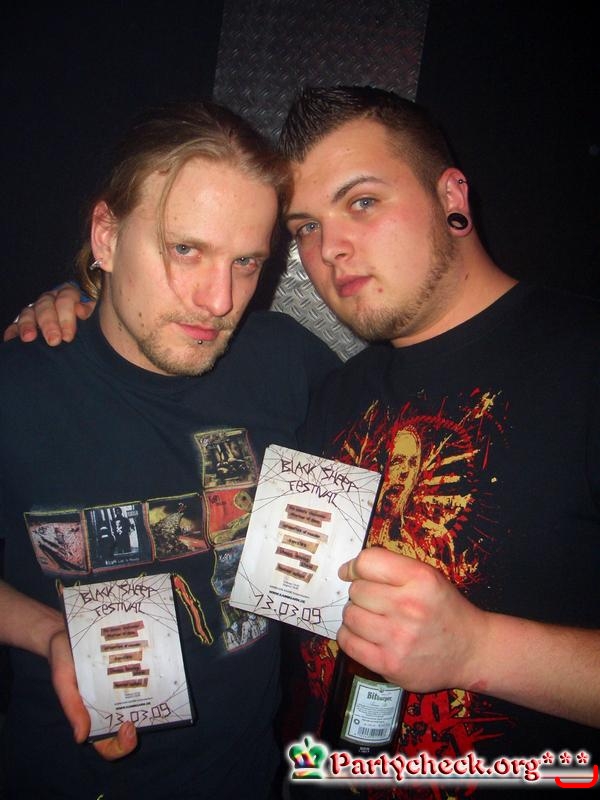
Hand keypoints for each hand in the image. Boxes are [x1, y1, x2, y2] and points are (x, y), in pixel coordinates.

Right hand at [3, 283, 95, 345]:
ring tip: (29, 338)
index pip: (66, 298)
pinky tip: (11, 339)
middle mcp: (51, 300)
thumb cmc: (93, 326)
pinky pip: (16, 324)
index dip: (67, 316)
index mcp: (70, 295)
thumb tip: (80, 310)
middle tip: (54, 341)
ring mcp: (37, 310)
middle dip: (49, 323)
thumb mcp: (97, 317)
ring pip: (29, 312)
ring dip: (28, 325)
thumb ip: (90, 311)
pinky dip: (13, 331)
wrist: (84, 338)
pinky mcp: (25, 323)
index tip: (68, 336)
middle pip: (46, 305)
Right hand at [48, 629, 137, 759]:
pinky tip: (154, 674)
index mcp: (91, 716)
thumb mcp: (63, 681)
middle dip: (133, 738)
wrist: (68, 631)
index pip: (107, 745)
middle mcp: (109, 706)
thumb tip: (80, 737)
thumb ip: (71, 706)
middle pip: (126, 735)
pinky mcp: (130, 671)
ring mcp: (121, 689)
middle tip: (134, 723)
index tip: (126, 728)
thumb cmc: (63, 659)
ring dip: (147, 709)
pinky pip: (142, 682)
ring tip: (150, 697)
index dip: (118, 746)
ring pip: (138, 709)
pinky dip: (150, 682)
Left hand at [337, 548, 488, 691]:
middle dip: (361, 594)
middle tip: (375, 602)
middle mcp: (409, 606)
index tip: (351, 573)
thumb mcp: (428, 576)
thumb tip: (348, 570)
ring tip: (371, 619)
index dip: (355, 566)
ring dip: (355, 615)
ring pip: (350, 615)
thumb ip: (392, 567)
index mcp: (420, 578)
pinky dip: (350, 636)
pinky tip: (364, 635)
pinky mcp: (390, 664)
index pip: (368, 562)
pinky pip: (348, 642)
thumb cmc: (444, 609)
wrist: (471, 650)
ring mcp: (399, 638)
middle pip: (357, 590)